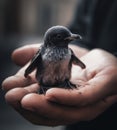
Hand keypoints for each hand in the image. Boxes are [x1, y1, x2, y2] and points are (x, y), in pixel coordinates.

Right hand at [2, 44, 116, 125]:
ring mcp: (84, 104)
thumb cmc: (79, 61)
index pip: (38, 100)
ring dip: (42, 106)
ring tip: (24, 99)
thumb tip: (15, 56)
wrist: (104, 60)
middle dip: (27, 104)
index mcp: (58, 96)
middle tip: (11, 96)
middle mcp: (69, 105)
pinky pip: (81, 100)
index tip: (8, 87)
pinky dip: (64, 98)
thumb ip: (36, 55)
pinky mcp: (98, 95)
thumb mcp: (55, 55)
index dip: (22, 95)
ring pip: (61, 111)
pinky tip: (51, 94)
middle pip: (47, 110)